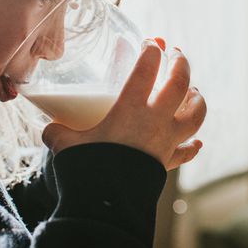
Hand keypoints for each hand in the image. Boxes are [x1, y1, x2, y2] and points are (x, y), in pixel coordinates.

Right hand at [41, 38, 206, 170]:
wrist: (107, 204)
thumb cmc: (87, 168)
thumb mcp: (66, 144)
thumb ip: (59, 131)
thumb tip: (51, 128)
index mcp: (130, 108)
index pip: (146, 69)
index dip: (151, 51)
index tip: (151, 43)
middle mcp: (155, 120)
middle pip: (179, 84)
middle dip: (181, 64)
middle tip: (176, 53)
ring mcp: (165, 141)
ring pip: (194, 114)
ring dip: (197, 99)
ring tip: (194, 91)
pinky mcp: (166, 162)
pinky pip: (186, 152)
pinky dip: (192, 146)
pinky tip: (196, 142)